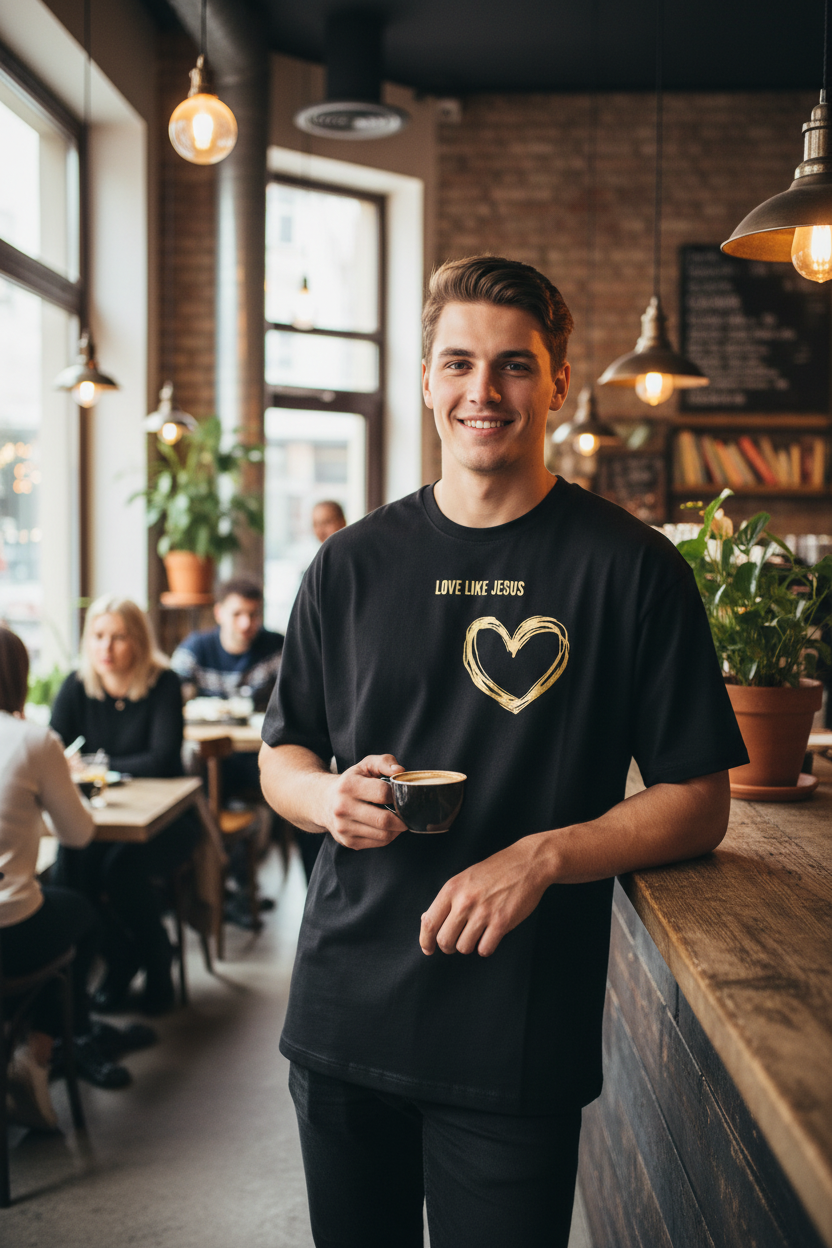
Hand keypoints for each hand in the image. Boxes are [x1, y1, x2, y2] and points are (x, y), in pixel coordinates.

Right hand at [324, 754, 407, 849]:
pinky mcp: (348, 841)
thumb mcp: (365, 765)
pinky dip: (389, 836)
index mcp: (348, 786)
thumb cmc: (352, 782)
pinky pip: (379, 843)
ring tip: (398, 819)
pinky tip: (388, 827)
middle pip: (384, 820)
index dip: (396, 794)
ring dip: (397, 829)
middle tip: (407, 812)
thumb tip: (400, 771)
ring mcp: (344, 827)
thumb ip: (385, 762)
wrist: (324, 801)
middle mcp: (342, 808)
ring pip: (384, 835)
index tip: (400, 794)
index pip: (383, 793)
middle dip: (402, 818)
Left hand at [420, 835, 549, 957]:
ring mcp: (483, 912)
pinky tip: (490, 936)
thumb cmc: (495, 870)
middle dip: (449, 946)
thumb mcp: (465, 878)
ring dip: (469, 946)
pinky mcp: (501, 922)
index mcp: (452, 889)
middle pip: (444, 940)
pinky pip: (484, 949)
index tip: (428, 949)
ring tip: (477, 934)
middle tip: (457, 941)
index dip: (425, 941)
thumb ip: (448, 899)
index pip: (429, 923)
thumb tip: (427, 920)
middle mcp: (464, 901)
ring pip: (464, 947)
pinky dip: (486, 947)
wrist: (526, 863)